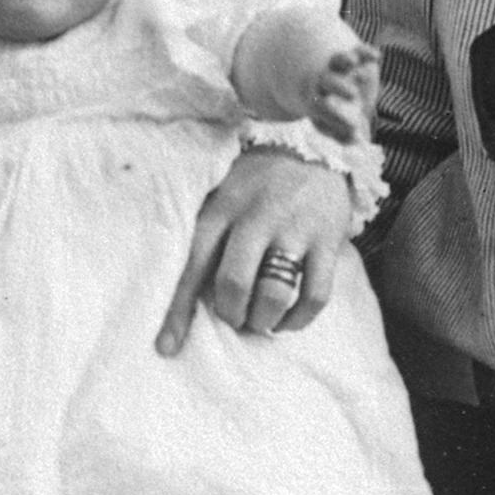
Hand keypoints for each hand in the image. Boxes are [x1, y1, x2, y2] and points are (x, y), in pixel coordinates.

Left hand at [156, 150, 356, 354]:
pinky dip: (298, 319)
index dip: (179, 311)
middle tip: (234, 318)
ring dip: (263, 319)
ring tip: (260, 319)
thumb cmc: (257, 184)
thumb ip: (208, 239)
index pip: (193, 266)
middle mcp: (256, 219)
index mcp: (221, 210)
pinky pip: (315, 295)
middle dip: (231, 314)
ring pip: (273, 294)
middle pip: (234, 284)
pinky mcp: (327, 241)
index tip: (167, 347)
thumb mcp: (222, 197)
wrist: (315, 146)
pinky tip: (287, 321)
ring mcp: (295, 230)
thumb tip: (189, 300)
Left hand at [306, 36, 379, 144]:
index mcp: (318, 102)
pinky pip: (357, 51)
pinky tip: (376, 56)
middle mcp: (325, 82)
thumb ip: (349, 140)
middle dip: (338, 86)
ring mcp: (338, 67)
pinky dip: (365, 52)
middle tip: (352, 94)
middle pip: (327, 81)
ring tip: (353, 63)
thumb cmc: (339, 113)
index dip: (333, 116)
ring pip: (337, 61)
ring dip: (344, 60)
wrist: (336, 84)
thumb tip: (358, 155)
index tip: (352, 127)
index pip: (320, 108)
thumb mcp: (342, 128)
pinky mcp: (354, 55)